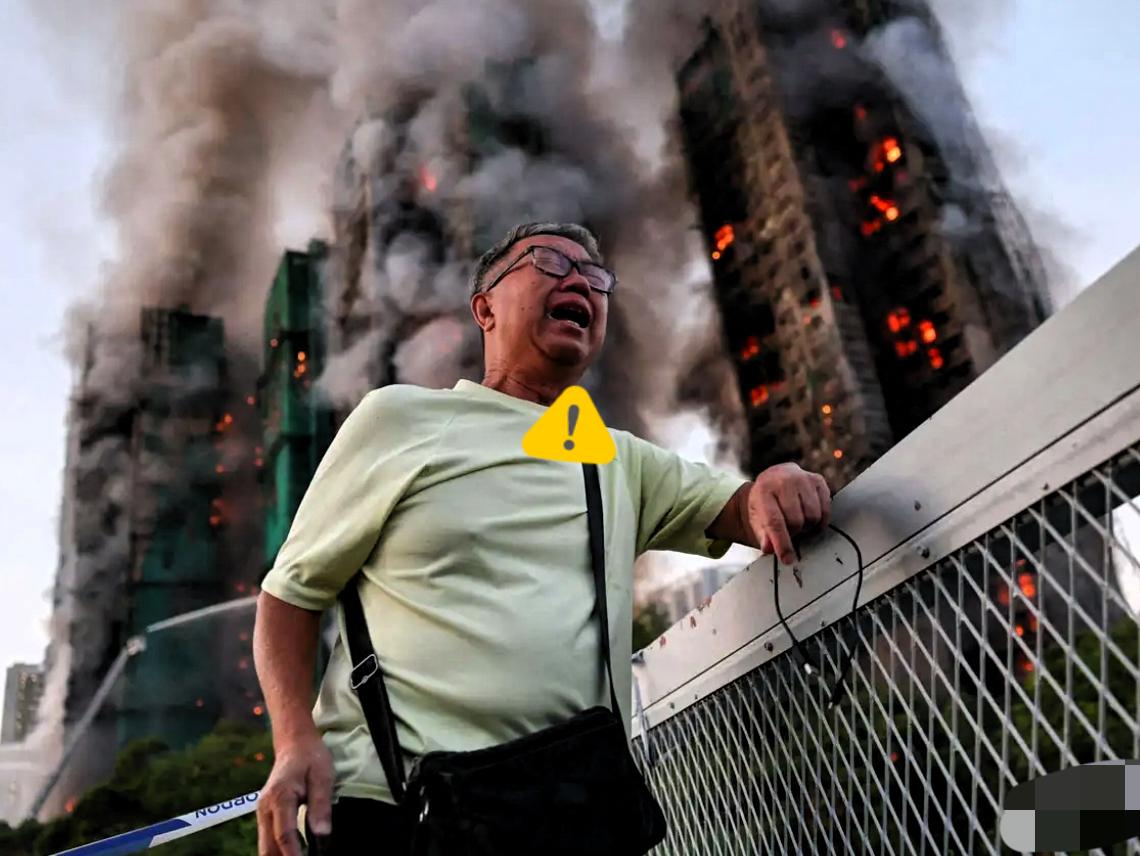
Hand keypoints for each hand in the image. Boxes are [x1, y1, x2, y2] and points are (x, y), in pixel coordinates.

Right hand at [257, 733, 333, 855]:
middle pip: (268, 847)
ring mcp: (262, 812)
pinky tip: (293, 854)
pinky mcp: (265, 814)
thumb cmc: (311, 757)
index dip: (294, 855)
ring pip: (265, 846)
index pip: (284, 835)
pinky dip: (278, 851)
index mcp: (280, 797)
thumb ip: (321, 804)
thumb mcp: (323, 775)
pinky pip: (267, 839)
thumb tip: (322, 833)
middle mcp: (265, 807)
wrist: (294, 743)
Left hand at [747, 463, 830, 565]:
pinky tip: (809, 516)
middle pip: (797, 521)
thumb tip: (770, 549)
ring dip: (807, 526)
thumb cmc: (764, 503)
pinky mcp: (818, 480)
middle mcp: (783, 480)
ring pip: (813, 516)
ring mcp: (803, 478)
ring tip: (798, 522)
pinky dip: (820, 519)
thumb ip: (763, 536)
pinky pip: (826, 509)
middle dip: (794, 532)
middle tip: (789, 530)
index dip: (782, 543)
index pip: (775, 521)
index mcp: (763, 490)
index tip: (788, 559)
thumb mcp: (757, 519)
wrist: (772, 480)